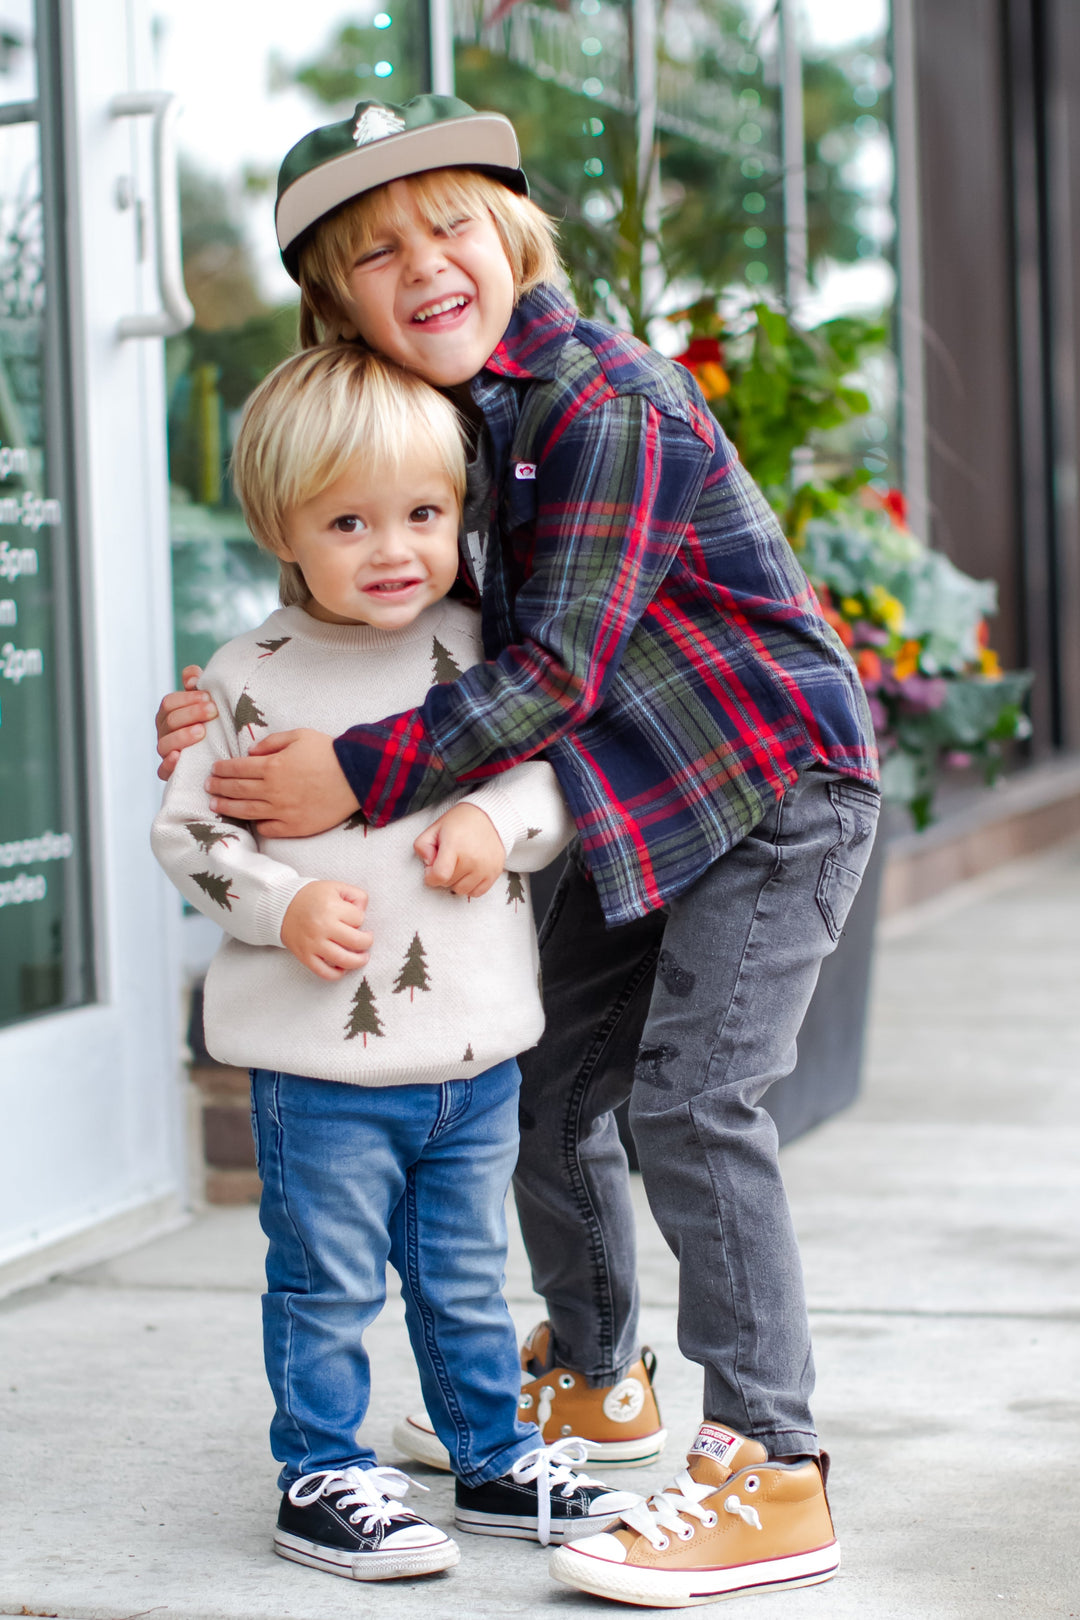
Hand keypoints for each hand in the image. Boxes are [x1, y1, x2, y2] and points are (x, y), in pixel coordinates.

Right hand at [156, 665, 216, 781]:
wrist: (221, 753)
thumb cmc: (211, 721)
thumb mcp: (205, 700)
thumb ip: (196, 682)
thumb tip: (192, 678)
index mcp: (169, 714)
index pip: (169, 703)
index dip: (187, 699)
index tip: (208, 697)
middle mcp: (164, 732)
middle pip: (169, 721)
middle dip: (191, 714)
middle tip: (213, 711)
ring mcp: (166, 752)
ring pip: (164, 744)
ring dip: (182, 736)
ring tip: (202, 732)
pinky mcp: (170, 773)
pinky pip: (162, 771)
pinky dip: (168, 764)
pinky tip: (179, 757)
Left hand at [208, 729, 359, 837]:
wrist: (356, 776)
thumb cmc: (329, 752)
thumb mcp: (299, 735)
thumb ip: (271, 742)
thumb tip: (250, 751)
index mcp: (271, 766)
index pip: (236, 769)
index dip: (221, 769)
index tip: (213, 770)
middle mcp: (272, 790)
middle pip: (236, 790)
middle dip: (218, 788)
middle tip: (208, 787)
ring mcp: (282, 810)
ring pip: (246, 811)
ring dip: (227, 808)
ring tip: (215, 805)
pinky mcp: (295, 826)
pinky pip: (268, 829)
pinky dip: (257, 825)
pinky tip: (251, 821)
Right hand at [280, 882, 371, 980]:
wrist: (282, 906)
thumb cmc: (312, 897)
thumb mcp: (336, 887)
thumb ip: (356, 896)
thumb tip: (364, 913)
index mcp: (331, 907)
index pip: (359, 919)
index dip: (360, 918)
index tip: (353, 918)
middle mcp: (322, 927)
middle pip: (357, 941)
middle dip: (367, 941)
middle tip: (366, 939)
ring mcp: (313, 944)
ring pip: (344, 960)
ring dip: (359, 961)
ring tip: (362, 957)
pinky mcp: (305, 956)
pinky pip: (324, 972)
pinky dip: (337, 974)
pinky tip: (342, 968)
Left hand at [414, 802, 505, 897]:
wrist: (489, 817)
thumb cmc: (460, 822)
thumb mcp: (435, 828)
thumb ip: (422, 846)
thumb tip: (428, 864)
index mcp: (455, 846)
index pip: (439, 876)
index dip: (430, 876)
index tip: (431, 868)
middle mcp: (472, 859)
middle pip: (448, 884)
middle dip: (443, 875)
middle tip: (448, 859)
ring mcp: (485, 867)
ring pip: (462, 890)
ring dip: (456, 881)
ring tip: (459, 865)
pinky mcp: (494, 873)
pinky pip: (477, 892)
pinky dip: (470, 886)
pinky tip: (469, 872)